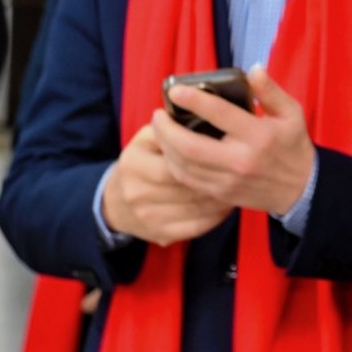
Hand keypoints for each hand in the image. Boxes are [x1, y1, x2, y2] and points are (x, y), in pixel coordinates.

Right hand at [101, 125, 230, 244]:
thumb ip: (169, 128)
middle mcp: (136, 192)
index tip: (225, 150)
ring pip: (196, 208)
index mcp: (133, 162)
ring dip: (221, 198)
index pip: (174, 161)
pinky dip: (216, 217)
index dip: (202, 157)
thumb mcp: (146, 139)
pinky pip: (196, 227)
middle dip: (215, 178)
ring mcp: (148, 216)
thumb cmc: (142, 162)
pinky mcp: (160, 235)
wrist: (115, 203)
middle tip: (237, 170)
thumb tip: (201, 117)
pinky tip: (226, 205)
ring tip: (237, 185)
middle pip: (186, 186)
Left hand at [150, 65, 314, 215]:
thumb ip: (270, 90)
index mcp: (259, 136)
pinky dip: (174, 164)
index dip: (195, 100)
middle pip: (190, 146)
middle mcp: (241, 160)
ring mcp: (229, 180)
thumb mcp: (291, 113)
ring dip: (166, 147)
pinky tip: (171, 151)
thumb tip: (253, 69)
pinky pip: (188, 180)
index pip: (220, 114)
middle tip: (157, 115)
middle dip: (166, 130)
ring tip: (160, 130)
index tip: (176, 90)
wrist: (302, 189)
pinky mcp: (222, 194)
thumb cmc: (294, 146)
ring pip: (184, 166)